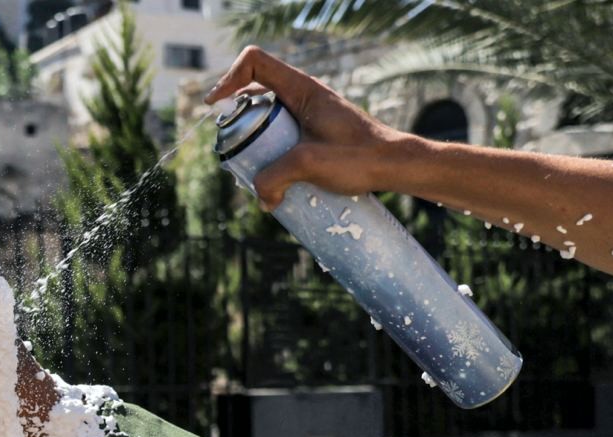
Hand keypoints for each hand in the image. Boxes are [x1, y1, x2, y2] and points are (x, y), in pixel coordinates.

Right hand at [205, 46, 411, 208]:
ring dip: (255, 141)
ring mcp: (310, 114)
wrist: (395, 166)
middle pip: (255, 93)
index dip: (229, 77)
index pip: (254, 61)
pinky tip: (276, 180)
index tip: (217, 106)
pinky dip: (272, 153)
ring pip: (269, 118)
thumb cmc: (360, 157)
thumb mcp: (308, 164)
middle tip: (233, 148)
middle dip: (238, 120)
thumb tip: (261, 198)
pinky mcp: (316, 134)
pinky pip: (283, 136)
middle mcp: (304, 95)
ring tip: (254, 170)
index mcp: (302, 88)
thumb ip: (274, 178)